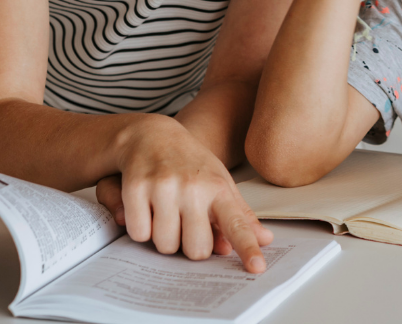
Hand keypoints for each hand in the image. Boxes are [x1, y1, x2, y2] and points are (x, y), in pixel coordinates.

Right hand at [110, 115, 273, 267]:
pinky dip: (140, 228)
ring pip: (165, 246)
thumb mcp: (220, 182)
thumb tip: (265, 239)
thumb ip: (240, 214)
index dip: (247, 247)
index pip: (237, 222)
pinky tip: (145, 206)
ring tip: (165, 212)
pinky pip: (139, 234)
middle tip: (186, 223)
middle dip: (189, 245)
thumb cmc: (190, 164)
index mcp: (218, 187)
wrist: (152, 134)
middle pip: (196, 250)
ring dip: (163, 237)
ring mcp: (164, 187)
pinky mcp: (136, 188)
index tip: (258, 267)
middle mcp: (193, 187)